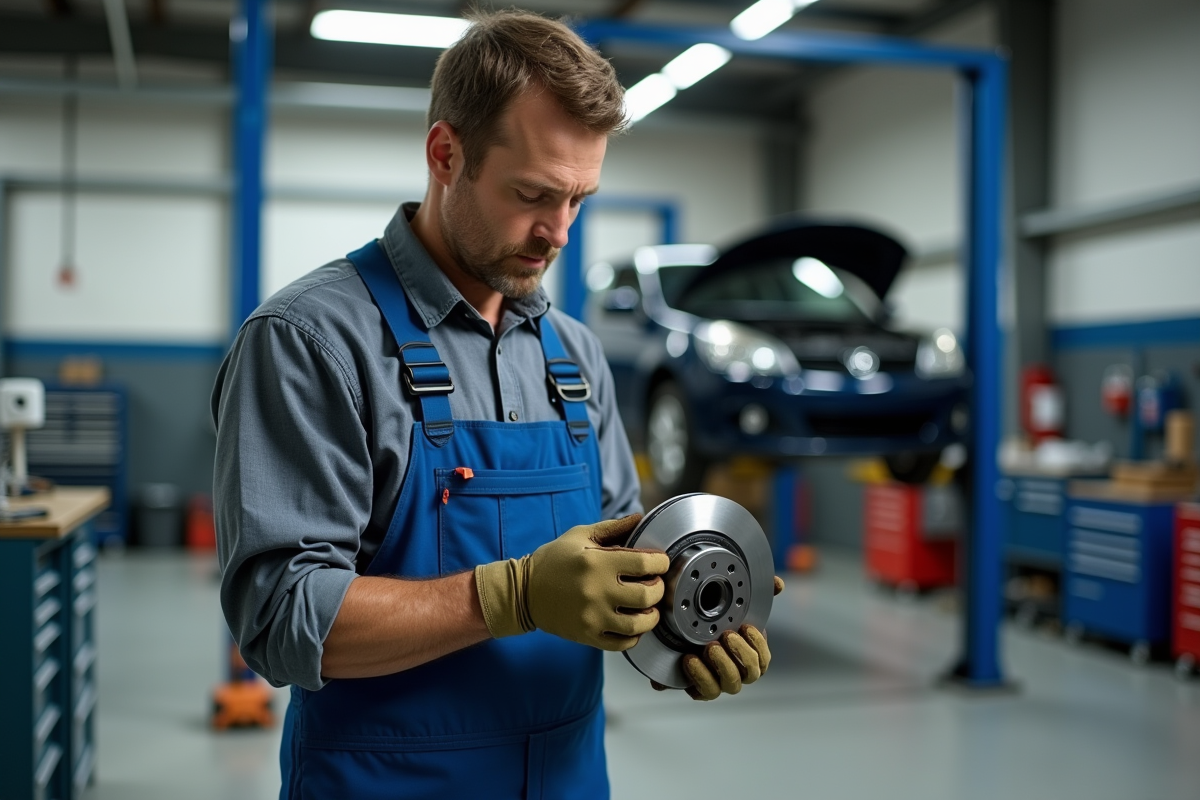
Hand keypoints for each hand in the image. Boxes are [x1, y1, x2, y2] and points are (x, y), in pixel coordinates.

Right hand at [475, 514, 669, 650]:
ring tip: (647, 607)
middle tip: (653, 583)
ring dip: (650, 616)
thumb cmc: (553, 561)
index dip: (660, 562)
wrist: (523, 591)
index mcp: (597, 562)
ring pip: (639, 624)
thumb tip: (640, 518)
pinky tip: (631, 623)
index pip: (645, 563)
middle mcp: (597, 591)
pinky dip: (634, 636)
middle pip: (648, 595)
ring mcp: (592, 616)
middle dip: (658, 588)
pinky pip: (622, 643)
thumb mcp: (580, 535)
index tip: (659, 562)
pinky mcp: (588, 635)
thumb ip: (613, 528)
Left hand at [655, 575, 783, 699]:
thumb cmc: (715, 624)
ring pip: (731, 684)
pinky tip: (690, 659)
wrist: (682, 638)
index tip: (746, 627)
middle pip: (751, 673)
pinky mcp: (701, 689)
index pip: (763, 658)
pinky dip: (700, 676)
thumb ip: (759, 593)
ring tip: (709, 647)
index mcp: (751, 657)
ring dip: (722, 665)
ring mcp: (721, 683)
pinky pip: (705, 691)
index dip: (758, 644)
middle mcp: (739, 673)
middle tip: (726, 635)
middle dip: (740, 654)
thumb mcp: (735, 606)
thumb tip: (778, 583)